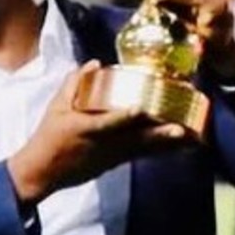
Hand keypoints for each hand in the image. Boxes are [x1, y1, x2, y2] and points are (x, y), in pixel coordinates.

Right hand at [7, 62, 193, 205]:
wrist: (43, 171)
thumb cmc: (48, 135)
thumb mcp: (55, 106)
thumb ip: (74, 83)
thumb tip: (95, 63)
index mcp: (85, 128)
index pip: (107, 122)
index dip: (124, 116)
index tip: (141, 109)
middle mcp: (103, 144)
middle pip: (135, 139)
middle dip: (160, 135)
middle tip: (184, 129)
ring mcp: (110, 156)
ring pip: (142, 149)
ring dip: (166, 145)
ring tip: (191, 139)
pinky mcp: (114, 163)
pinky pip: (140, 155)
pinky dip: (158, 150)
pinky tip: (176, 147)